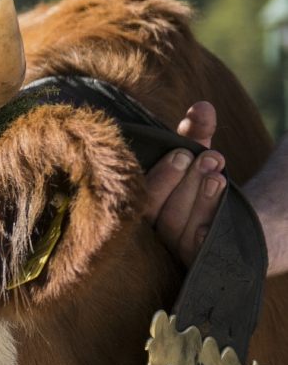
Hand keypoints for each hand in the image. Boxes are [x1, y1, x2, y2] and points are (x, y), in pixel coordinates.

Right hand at [142, 102, 223, 265]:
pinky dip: (205, 230)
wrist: (224, 221)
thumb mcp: (199, 156)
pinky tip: (219, 211)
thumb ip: (197, 132)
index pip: (141, 193)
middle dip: (183, 182)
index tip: (186, 152)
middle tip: (207, 158)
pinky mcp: (194, 258)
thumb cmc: (200, 183)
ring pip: (177, 226)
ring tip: (217, 175)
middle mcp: (151, 227)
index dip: (164, 175)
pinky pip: (195, 249)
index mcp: (141, 203)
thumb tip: (202, 106)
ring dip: (199, 199)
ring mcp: (172, 245)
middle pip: (158, 210)